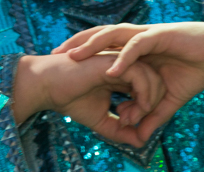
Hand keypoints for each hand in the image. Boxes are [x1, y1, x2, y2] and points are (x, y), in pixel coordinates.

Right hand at [12, 53, 164, 147]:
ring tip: (131, 118)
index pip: (148, 88)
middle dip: (152, 105)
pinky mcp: (113, 60)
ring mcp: (120, 61)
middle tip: (132, 123)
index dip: (146, 109)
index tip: (131, 127)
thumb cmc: (69, 99)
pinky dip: (143, 93)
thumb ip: (120, 130)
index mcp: (121, 75)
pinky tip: (131, 109)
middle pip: (156, 80)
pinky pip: (140, 74)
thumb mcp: (100, 120)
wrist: (47, 86)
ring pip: (152, 76)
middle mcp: (123, 65)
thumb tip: (141, 142)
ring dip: (148, 101)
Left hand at [52, 19, 203, 138]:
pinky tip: (112, 70)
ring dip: (92, 45)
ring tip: (74, 56)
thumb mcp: (168, 99)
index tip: (60, 65)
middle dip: (76, 43)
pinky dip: (123, 57)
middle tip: (55, 55)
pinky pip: (138, 45)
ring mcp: (148, 34)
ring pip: (113, 35)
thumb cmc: (194, 70)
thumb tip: (138, 138)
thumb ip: (151, 115)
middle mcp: (137, 37)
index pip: (101, 46)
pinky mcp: (161, 36)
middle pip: (99, 35)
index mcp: (135, 47)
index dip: (81, 52)